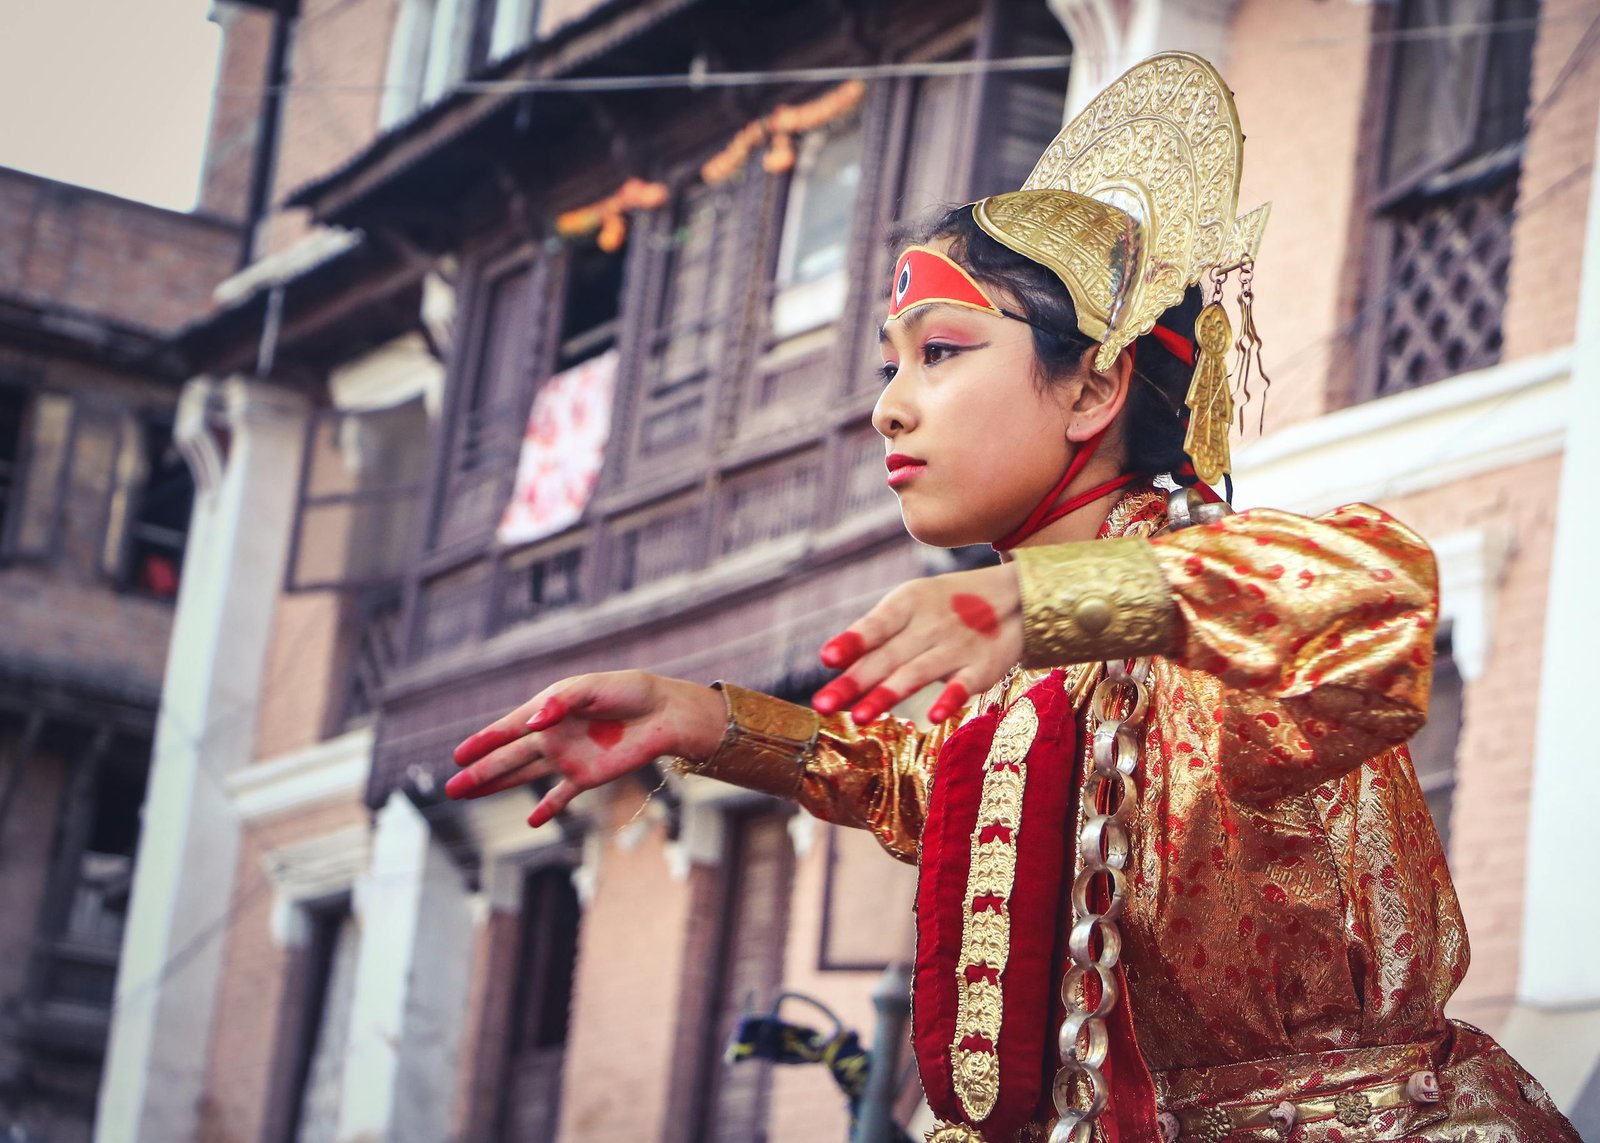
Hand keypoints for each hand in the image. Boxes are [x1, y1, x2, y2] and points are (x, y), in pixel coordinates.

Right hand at [445, 671, 723, 826]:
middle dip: (480, 772)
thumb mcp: (593, 688)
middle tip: (451, 787)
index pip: (507, 730)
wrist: (664, 713)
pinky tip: (531, 821)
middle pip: (508, 758)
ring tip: (470, 797)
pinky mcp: (587, 777)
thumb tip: (532, 724)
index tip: (457, 755)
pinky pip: (561, 796)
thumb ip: (561, 703)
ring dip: (498, 787)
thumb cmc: (628, 692)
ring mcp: (567, 758)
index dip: (482, 742)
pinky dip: (547, 809)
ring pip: (524, 777)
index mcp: (547, 710)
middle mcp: (551, 736)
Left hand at [814, 563, 1022, 724]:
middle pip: (887, 656)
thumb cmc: (946, 606)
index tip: (827, 658)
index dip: (852, 641)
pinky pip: (964, 685)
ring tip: (859, 718)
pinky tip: (934, 716)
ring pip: (917, 673)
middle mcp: (929, 624)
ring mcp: (956, 647)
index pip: (876, 625)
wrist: (1017, 596)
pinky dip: (950, 698)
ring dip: (888, 694)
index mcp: (908, 604)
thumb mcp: (911, 606)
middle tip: (822, 705)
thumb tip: (833, 663)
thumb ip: (876, 634)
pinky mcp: (983, 667)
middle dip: (854, 682)